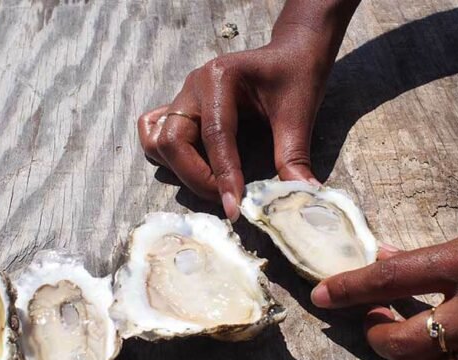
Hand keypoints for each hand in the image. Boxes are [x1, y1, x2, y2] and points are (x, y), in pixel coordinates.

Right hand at [137, 0, 360, 219]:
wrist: (292, 54)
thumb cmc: (296, 76)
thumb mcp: (299, 114)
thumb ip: (293, 155)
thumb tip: (302, 194)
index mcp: (220, 78)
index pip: (215, 135)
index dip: (223, 176)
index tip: (234, 208)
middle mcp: (193, 87)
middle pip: (172, 141)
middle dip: (196, 178)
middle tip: (227, 198)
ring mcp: (183, 98)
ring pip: (158, 142)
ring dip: (181, 171)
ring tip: (214, 185)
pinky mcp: (182, 110)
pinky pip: (155, 135)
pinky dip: (168, 157)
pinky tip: (193, 167)